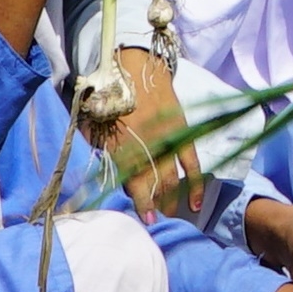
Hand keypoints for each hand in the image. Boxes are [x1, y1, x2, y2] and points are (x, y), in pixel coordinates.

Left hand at [105, 45, 204, 217]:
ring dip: (173, 200)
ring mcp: (169, 139)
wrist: (136, 68)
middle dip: (159, 206)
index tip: (147, 221)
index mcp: (125, 145)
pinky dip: (195, 184)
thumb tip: (108, 181)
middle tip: (160, 223)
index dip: (143, 203)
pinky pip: (192, 164)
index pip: (137, 182)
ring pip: (173, 178)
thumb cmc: (110, 100)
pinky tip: (195, 203)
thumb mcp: (97, 128)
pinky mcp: (183, 132)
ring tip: (172, 215)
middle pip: (157, 184)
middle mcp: (149, 145)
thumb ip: (103, 154)